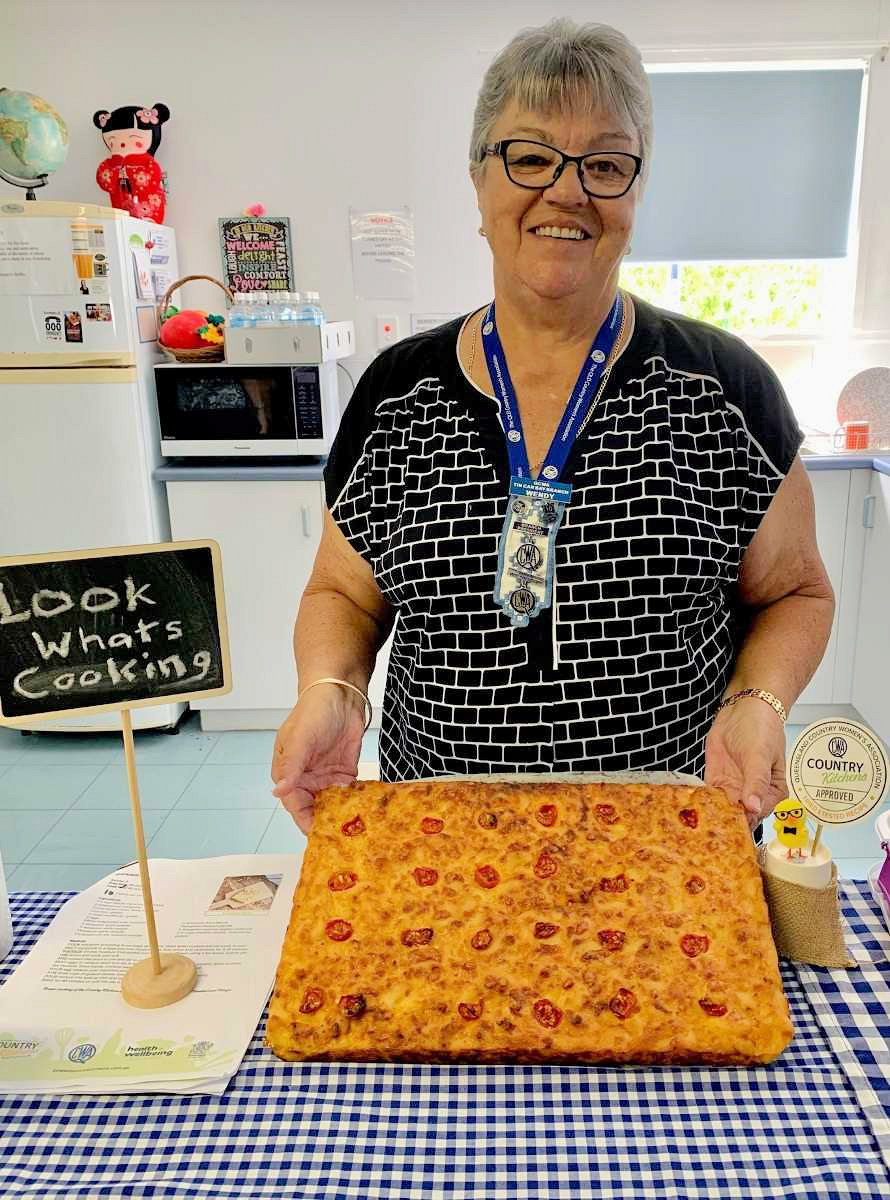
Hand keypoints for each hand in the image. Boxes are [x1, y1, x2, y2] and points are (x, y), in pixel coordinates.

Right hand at [271, 686, 364, 834]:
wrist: (341, 694)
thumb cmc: (314, 711)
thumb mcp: (299, 738)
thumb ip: (291, 766)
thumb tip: (279, 791)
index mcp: (289, 773)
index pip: (294, 804)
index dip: (305, 820)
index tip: (319, 835)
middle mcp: (306, 779)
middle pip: (313, 810)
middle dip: (325, 823)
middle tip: (341, 837)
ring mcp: (326, 777)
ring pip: (332, 805)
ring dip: (341, 816)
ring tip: (356, 829)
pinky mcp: (345, 773)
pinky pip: (348, 794)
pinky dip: (355, 803)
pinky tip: (365, 812)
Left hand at [704, 700, 787, 828]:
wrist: (744, 707)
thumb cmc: (761, 729)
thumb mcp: (760, 756)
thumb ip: (756, 782)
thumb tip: (754, 807)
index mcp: (772, 792)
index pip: (758, 815)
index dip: (744, 824)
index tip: (729, 833)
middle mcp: (753, 794)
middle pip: (740, 817)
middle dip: (726, 826)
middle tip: (709, 836)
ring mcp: (734, 788)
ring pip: (723, 810)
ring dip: (712, 817)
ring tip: (697, 829)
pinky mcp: (717, 780)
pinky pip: (709, 797)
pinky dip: (702, 804)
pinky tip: (692, 811)